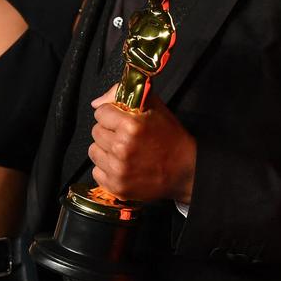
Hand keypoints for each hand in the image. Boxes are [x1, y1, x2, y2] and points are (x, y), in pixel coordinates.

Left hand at [89, 86, 196, 203]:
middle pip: (96, 131)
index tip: (121, 119)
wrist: (186, 170)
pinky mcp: (117, 186)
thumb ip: (123, 95)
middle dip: (109, 130)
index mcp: (131, 126)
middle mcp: (122, 148)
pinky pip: (96, 171)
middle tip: (125, 135)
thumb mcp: (154, 107)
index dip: (112, 114)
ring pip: (93, 151)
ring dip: (106, 149)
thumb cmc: (171, 138)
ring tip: (124, 151)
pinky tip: (123, 165)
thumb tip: (97, 102)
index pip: (100, 113)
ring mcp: (118, 169)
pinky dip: (107, 168)